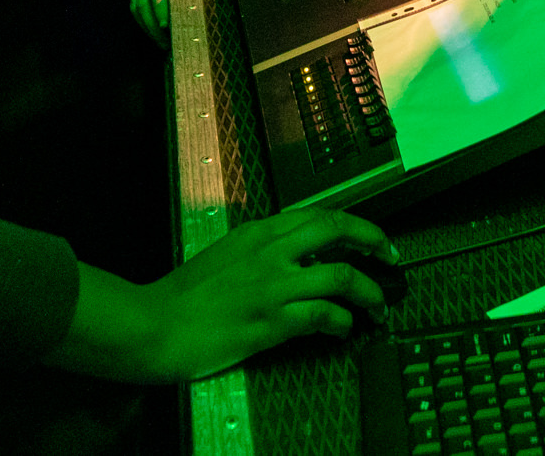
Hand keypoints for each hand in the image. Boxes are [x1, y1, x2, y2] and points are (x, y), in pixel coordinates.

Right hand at [44, 209, 395, 383]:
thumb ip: (264, 252)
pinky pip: (322, 315)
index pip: (321, 214)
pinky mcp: (270, 320)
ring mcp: (272, 285)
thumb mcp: (228, 257)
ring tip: (378, 308)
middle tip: (392, 260)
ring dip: (369, 293)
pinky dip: (342, 322)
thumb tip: (302, 259)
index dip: (357, 224)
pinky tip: (344, 329)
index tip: (376, 239)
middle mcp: (269, 251)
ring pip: (341, 276)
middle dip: (374, 242)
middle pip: (338, 230)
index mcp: (259, 232)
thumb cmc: (184, 297)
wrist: (152, 324)